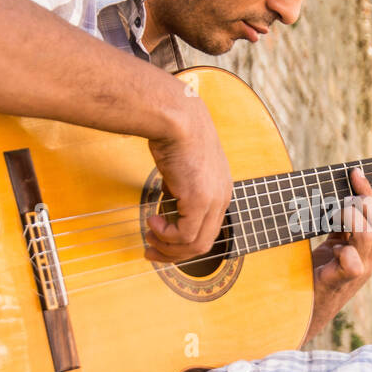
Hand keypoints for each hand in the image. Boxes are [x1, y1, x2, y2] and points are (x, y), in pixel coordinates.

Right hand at [143, 81, 232, 263]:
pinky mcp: (199, 201)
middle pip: (204, 243)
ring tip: (149, 236)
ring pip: (196, 244)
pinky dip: (166, 236)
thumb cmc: (176, 132)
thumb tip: (168, 197)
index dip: (184, 241)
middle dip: (175, 253)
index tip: (160, 241)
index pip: (208, 228)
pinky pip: (185, 235)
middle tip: (150, 251)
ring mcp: (213, 200)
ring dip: (168, 247)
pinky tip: (152, 222)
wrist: (176, 117)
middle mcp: (222, 197)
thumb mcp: (181, 164)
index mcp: (221, 189)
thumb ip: (180, 184)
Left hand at [305, 167, 371, 340]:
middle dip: (365, 200)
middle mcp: (369, 258)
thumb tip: (331, 194)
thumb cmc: (315, 275)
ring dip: (352, 218)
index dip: (369, 192)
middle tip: (348, 190)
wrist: (304, 312)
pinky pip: (353, 264)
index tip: (354, 172)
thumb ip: (338, 226)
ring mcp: (359, 271)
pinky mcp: (343, 282)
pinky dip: (344, 251)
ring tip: (336, 213)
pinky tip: (332, 249)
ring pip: (369, 236)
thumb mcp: (330, 246)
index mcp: (368, 248)